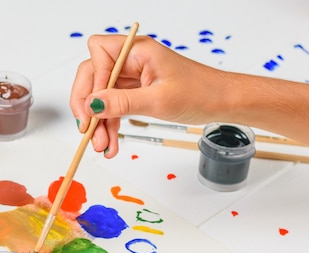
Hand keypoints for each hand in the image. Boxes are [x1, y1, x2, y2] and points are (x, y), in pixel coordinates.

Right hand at [70, 34, 223, 157]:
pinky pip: (113, 107)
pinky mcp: (134, 92)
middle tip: (88, 131)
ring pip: (101, 96)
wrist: (220, 102)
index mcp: (138, 50)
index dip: (92, 82)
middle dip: (88, 106)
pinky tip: (111, 143)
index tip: (93, 109)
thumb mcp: (158, 100)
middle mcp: (131, 59)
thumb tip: (92, 104)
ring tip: (102, 146)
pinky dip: (110, 125)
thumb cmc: (200, 92)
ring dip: (98, 122)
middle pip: (93, 76)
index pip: (98, 55)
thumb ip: (122, 102)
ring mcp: (132, 76)